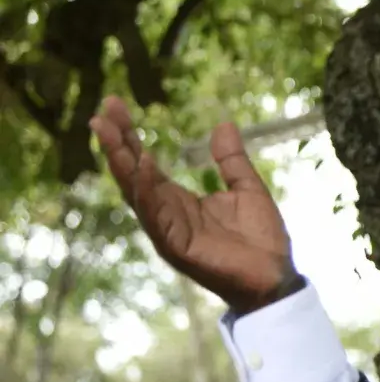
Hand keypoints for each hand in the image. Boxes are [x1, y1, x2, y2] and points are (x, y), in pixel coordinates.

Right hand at [89, 96, 300, 313]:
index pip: (145, 164)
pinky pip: (156, 215)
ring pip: (136, 192)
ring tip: (109, 132)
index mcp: (178, 201)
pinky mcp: (177, 246)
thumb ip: (231, 160)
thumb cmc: (260, 238)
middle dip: (117, 143)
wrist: (275, 276)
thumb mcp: (247, 189)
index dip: (130, 137)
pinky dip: (147, 191)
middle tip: (103, 110)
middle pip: (133, 174)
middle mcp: (166, 214)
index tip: (116, 105)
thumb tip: (224, 124)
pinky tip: (141, 165)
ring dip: (122, 162)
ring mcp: (168, 231)